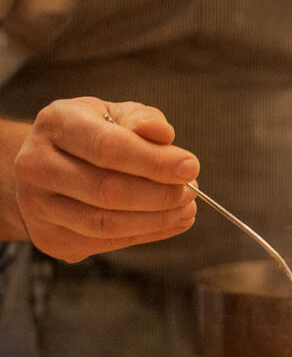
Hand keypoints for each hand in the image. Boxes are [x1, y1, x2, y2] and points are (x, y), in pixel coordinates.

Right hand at [12, 97, 199, 262]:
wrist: (47, 164)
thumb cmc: (91, 134)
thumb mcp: (114, 113)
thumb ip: (141, 119)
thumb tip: (163, 134)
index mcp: (56, 124)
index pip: (107, 147)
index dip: (154, 161)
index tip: (191, 167)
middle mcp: (36, 166)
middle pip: (107, 191)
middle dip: (160, 195)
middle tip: (190, 191)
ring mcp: (38, 206)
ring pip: (107, 224)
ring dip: (157, 220)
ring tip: (186, 208)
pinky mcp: (50, 238)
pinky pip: (106, 243)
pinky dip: (147, 234)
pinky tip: (171, 221)